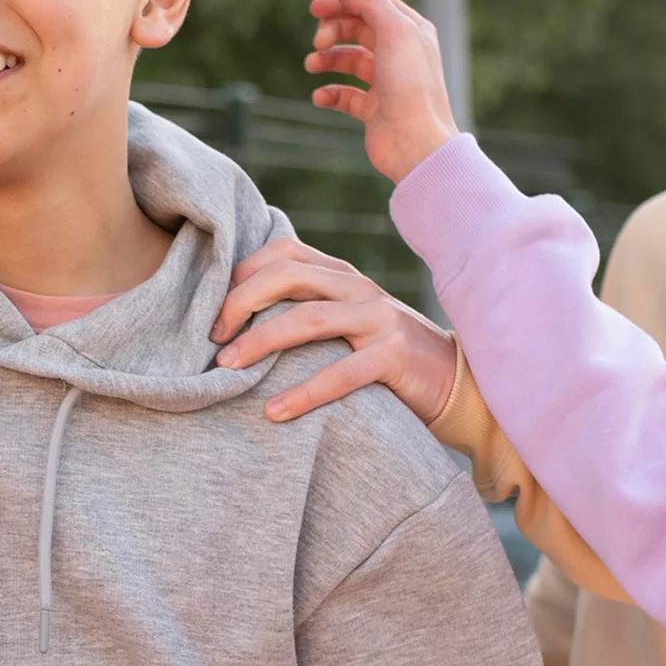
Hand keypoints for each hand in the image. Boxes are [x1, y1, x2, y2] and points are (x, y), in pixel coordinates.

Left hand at [210, 236, 457, 423]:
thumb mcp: (343, 325)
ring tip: (227, 368)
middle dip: (240, 303)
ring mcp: (379, 318)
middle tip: (212, 339)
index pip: (283, 253)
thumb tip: (235, 324)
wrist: (454, 383)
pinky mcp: (395, 355)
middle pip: (287, 276)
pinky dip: (304, 394)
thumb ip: (304, 313)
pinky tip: (273, 412)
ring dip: (259, 342)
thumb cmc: (381, 358)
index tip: (211, 313)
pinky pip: (341, 373)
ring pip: (308, 318)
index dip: (240, 276)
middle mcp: (358, 288)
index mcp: (341, 276)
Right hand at [307, 0, 460, 183]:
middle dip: (334, 31)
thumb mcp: (394, 32)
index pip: (372, 4)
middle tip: (318, 43)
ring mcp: (386, 82)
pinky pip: (345, 95)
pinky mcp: (374, 110)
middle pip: (358, 29)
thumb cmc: (410, 87)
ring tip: (311, 65)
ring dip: (327, 59)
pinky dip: (329, 94)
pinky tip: (319, 97)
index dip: (343, 1)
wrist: (415, 143)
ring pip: (350, 61)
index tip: (316, 8)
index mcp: (410, 30)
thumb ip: (370, 4)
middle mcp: (400, 53)